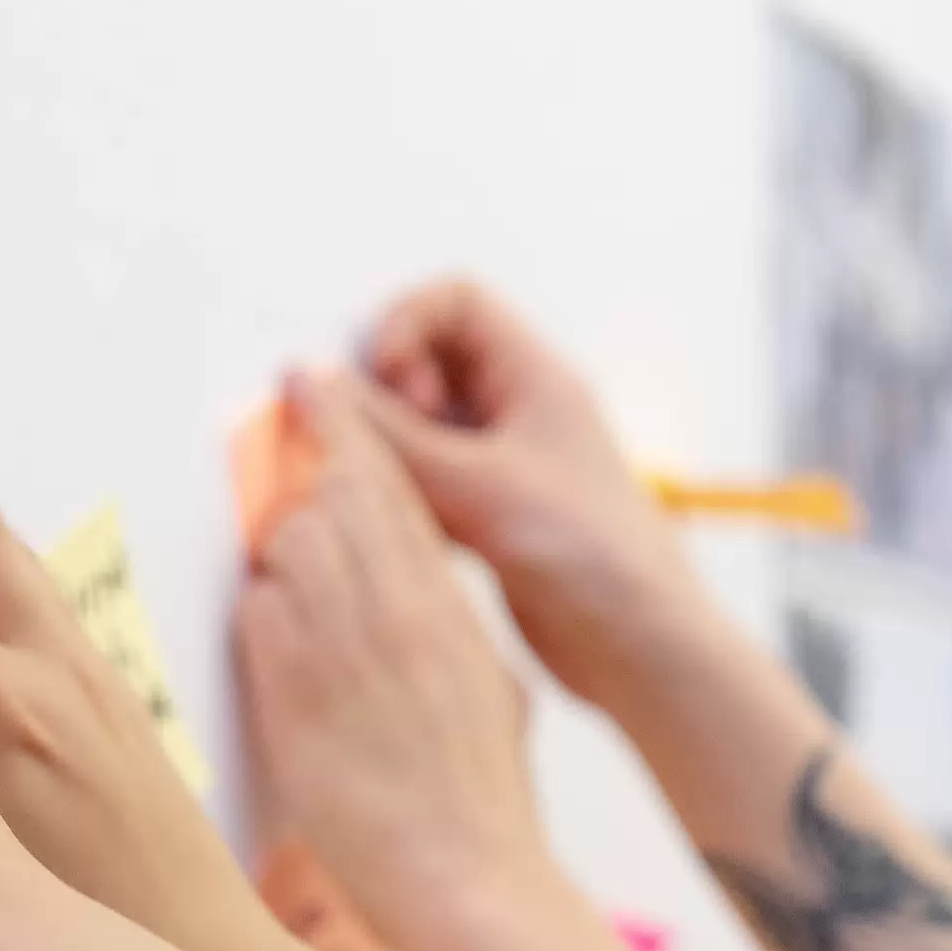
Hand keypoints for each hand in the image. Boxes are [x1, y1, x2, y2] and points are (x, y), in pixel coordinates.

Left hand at [236, 373, 551, 941]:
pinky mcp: (295, 696)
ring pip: (292, 544)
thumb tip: (425, 604)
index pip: (394, 489)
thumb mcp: (492, 693)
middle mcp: (400, 614)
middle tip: (283, 442)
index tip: (317, 387)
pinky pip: (260, 615)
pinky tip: (271, 628)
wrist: (467, 878)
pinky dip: (259, 610)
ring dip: (278, 545)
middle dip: (305, 471)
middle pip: (335, 498)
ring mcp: (346, 651)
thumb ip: (450, 633)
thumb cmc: (484, 802)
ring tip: (286, 567)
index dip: (348, 429)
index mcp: (451, 610)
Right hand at [361, 278, 710, 704]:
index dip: (403, 325)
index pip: (455, 302)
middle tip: (377, 443)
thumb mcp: (479, 485)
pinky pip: (426, 481)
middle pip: (429, 362)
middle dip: (387, 393)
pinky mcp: (490, 516)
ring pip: (421, 428)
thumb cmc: (591, 556)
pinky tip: (402, 530)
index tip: (379, 379)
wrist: (639, 648)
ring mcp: (503, 463)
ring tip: (384, 492)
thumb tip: (313, 384)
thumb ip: (391, 435)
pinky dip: (402, 494)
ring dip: (390, 451)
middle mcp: (519, 410)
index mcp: (535, 376)